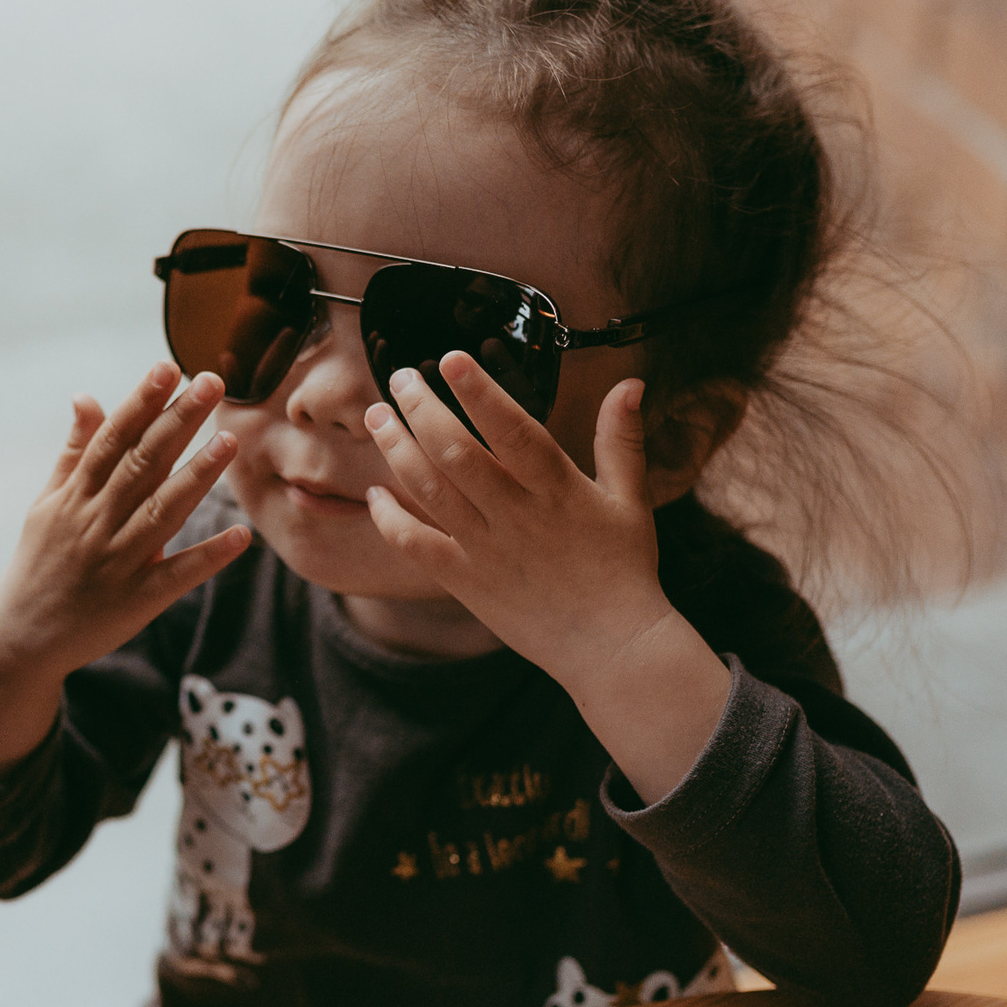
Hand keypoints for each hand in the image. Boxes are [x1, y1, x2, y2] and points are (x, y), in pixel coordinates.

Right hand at [0, 363, 251, 798]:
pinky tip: (241, 535)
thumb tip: (87, 396)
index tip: (169, 368)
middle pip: (142, 464)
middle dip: (177, 422)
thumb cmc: (39, 562)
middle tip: (213, 383)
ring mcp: (116, 562)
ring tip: (230, 440)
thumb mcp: (47, 503)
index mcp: (74, 496)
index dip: (142, 402)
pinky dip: (207, 556)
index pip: (112, 440)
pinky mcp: (135, 602)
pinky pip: (176, 576)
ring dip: (198, 476)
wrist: (20, 636)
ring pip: (162, 512)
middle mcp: (95, 523)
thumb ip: (74, 451)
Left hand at [362, 356, 730, 801]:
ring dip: (396, 450)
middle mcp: (517, 515)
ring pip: (429, 491)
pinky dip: (390, 519)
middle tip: (399, 377)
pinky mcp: (466, 581)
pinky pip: (416, 546)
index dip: (480, 392)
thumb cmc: (625, 570)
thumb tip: (630, 383)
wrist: (611, 646)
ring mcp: (487, 549)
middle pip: (456, 453)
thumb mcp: (631, 500)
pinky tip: (375, 493)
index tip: (450, 359)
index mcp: (558, 489)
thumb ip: (620, 440)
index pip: (512, 429)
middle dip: (421, 409)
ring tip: (376, 416)